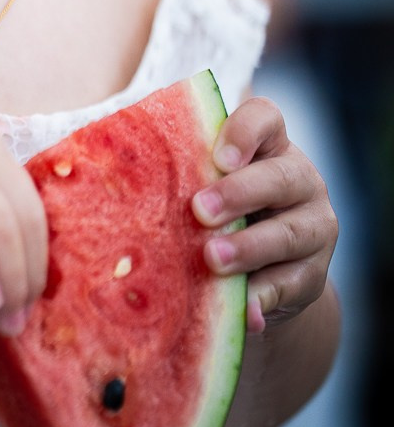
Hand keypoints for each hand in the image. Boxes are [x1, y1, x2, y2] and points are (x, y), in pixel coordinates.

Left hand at [191, 96, 337, 335]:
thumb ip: (180, 172)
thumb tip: (112, 169)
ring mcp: (314, 227)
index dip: (244, 131)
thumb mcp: (204, 185)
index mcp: (269, 145)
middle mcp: (300, 179)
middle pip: (280, 176)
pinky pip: (291, 284)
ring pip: (289, 233)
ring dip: (249, 247)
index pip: (266, 118)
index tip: (218, 157)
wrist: (261, 273)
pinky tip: (243, 308)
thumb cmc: (217, 212)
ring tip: (212, 259)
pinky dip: (263, 297)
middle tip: (199, 210)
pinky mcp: (312, 275)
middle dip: (239, 193)